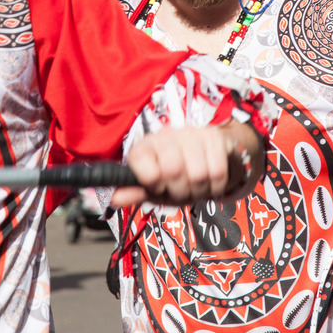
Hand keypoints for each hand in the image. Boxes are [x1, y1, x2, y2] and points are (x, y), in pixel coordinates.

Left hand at [110, 122, 260, 207]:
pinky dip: (216, 186)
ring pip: (198, 174)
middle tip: (182, 189)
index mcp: (145, 147)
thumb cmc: (176, 177)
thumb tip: (113, 199)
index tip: (159, 186)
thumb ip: (134, 193)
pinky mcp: (214, 136)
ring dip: (200, 190)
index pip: (146, 170)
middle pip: (174, 171)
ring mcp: (191, 133)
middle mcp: (166, 136)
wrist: (208, 159)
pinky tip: (210, 181)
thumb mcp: (154, 189)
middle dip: (181, 191)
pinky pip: (218, 172)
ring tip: (196, 185)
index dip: (155, 186)